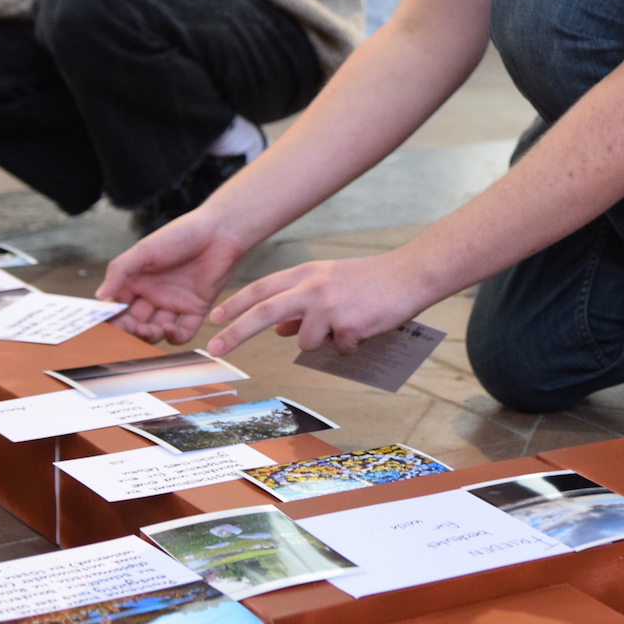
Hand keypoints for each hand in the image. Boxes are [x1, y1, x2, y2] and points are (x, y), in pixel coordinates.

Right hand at [97, 211, 250, 345]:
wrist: (218, 232)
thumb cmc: (179, 236)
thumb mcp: (144, 250)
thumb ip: (120, 271)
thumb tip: (99, 296)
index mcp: (137, 280)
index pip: (117, 306)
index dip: (110, 318)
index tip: (105, 327)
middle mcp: (153, 294)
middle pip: (134, 322)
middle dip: (128, 331)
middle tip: (127, 331)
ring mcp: (174, 303)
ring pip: (156, 331)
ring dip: (148, 336)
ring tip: (146, 331)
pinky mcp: (196, 309)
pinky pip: (184, 332)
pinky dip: (175, 337)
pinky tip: (169, 329)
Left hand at [202, 251, 432, 358]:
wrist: (409, 275)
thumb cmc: (370, 281)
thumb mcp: (330, 284)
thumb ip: (302, 304)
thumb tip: (280, 330)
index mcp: (307, 273)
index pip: (262, 288)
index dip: (235, 303)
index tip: (214, 319)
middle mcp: (313, 287)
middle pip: (264, 311)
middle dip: (235, 332)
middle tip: (215, 348)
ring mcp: (329, 306)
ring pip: (306, 342)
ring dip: (322, 343)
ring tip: (346, 327)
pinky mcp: (348, 324)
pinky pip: (338, 349)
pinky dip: (349, 346)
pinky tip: (364, 329)